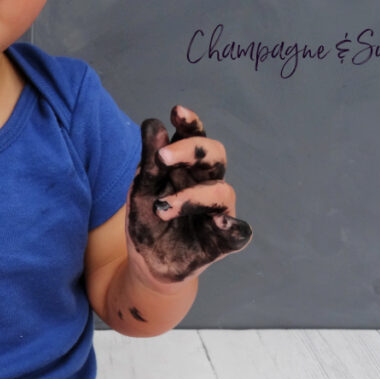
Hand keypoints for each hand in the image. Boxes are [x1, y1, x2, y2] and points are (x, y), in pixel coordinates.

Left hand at [126, 105, 251, 282]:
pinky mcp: (223, 241)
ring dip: (191, 197)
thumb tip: (152, 123)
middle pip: (216, 156)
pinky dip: (233, 225)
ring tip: (161, 208)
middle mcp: (207, 184)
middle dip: (193, 151)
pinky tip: (218, 221)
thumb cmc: (147, 223)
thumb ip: (149, 163)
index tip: (176, 112)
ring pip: (222, 192)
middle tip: (163, 157)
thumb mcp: (141, 192)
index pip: (195, 138)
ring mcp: (218, 212)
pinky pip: (239, 231)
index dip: (191, 124)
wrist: (147, 265)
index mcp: (187, 168)